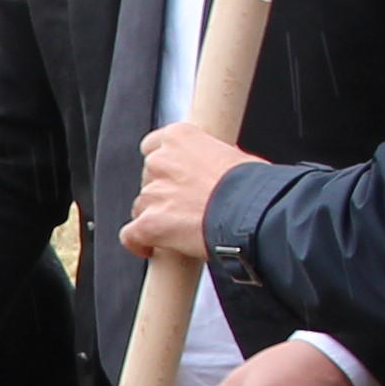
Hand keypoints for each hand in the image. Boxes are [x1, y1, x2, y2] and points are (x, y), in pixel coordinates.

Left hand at [119, 125, 256, 262]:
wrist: (251, 213)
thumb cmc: (253, 187)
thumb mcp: (234, 156)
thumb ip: (212, 159)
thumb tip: (216, 169)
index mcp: (179, 137)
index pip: (153, 146)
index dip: (164, 166)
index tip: (173, 177)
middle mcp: (160, 161)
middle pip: (149, 179)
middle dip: (163, 193)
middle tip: (185, 207)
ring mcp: (153, 193)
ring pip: (142, 207)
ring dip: (156, 217)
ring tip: (180, 230)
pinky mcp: (148, 224)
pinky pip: (131, 234)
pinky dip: (138, 243)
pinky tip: (150, 248)